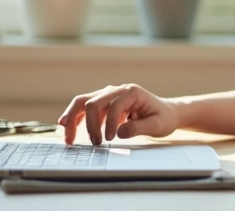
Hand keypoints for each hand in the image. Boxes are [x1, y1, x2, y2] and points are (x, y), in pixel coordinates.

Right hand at [58, 84, 179, 144]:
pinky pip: (85, 108)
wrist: (166, 113)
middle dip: (89, 124)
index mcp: (132, 92)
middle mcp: (118, 90)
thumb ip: (140, 128)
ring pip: (83, 102)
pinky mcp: (104, 103)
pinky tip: (68, 129)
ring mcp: (109, 95)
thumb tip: (119, 133)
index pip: (114, 105)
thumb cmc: (163, 117)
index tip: (111, 140)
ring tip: (68, 138)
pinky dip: (75, 118)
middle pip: (93, 101)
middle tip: (94, 143)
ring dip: (73, 119)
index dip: (109, 124)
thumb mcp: (158, 125)